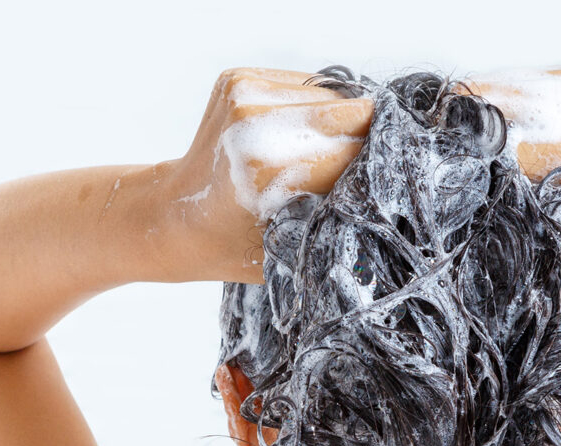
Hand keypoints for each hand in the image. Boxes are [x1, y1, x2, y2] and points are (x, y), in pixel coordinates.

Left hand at [160, 68, 374, 282]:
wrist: (170, 217)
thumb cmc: (232, 246)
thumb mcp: (294, 253)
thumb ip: (340, 224)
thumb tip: (389, 198)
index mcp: (268, 166)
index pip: (358, 146)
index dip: (377, 166)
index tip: (379, 188)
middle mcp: (254, 119)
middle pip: (350, 113)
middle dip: (361, 143)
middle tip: (352, 175)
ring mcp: (243, 92)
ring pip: (331, 95)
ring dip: (338, 125)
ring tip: (319, 158)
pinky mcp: (238, 78)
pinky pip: (306, 86)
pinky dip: (314, 110)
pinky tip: (297, 137)